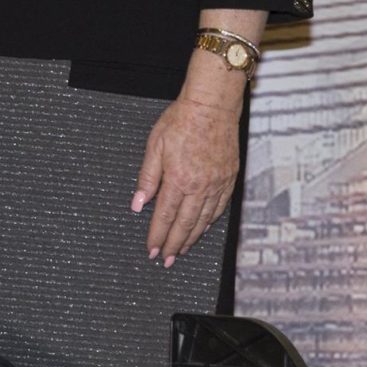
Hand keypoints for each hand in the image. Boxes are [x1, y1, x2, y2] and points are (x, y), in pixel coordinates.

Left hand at [131, 96, 241, 266]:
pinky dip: (209, 223)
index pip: (164, 216)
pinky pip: (218, 208)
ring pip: (203, 220)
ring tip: (181, 250)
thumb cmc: (181, 121)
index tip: (152, 250)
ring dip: (191, 238)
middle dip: (173, 245)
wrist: (212, 106)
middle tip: (166, 260)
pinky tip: (202, 229)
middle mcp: (200, 186)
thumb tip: (138, 204)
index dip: (157, 236)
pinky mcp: (228, 179)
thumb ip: (147, 177)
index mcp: (179, 179)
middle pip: (185, 224)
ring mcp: (217, 184)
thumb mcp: (154, 146)